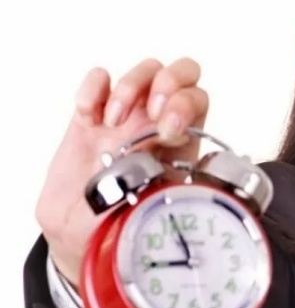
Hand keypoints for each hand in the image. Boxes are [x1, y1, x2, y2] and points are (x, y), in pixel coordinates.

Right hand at [35, 57, 209, 287]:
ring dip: (130, 87)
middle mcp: (158, 124)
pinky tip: (89, 116)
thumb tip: (168, 186)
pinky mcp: (91, 118)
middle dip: (168, 81)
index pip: (199, 100)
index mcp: (181, 145)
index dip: (186, 105)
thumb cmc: (124, 226)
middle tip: (150, 113)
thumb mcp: (152, 214)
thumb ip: (163, 196)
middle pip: (182, 72)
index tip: (167, 132)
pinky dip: (94, 89)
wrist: (82, 237)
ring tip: (113, 122)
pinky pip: (99, 80)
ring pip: (145, 70)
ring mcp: (126, 118)